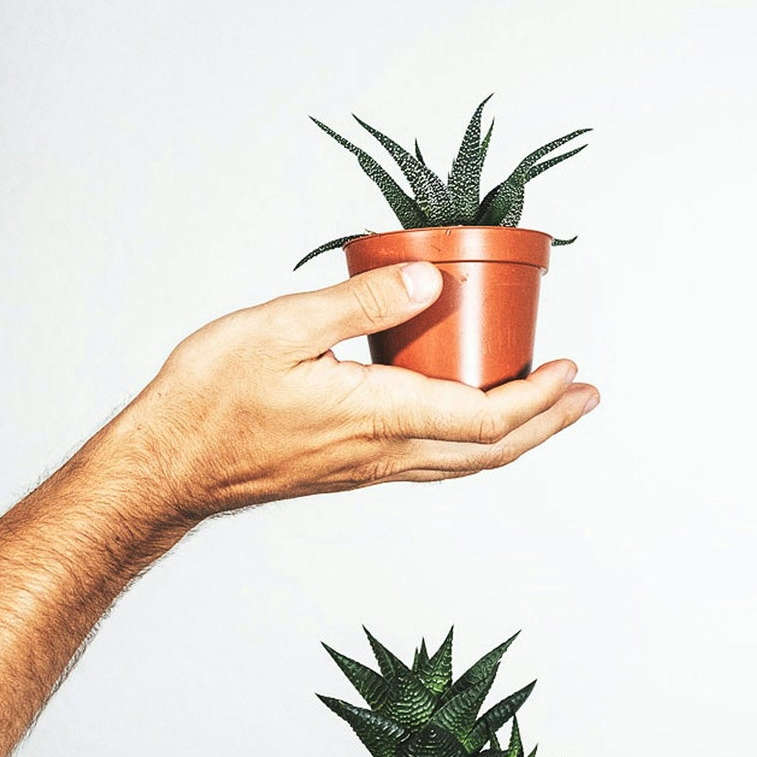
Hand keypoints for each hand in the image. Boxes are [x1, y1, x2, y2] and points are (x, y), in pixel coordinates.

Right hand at [111, 262, 598, 521]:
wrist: (170, 468)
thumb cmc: (210, 400)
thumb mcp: (280, 327)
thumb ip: (358, 304)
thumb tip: (428, 283)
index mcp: (378, 417)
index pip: (484, 417)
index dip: (537, 398)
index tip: (568, 370)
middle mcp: (384, 455)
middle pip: (489, 452)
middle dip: (547, 424)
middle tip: (586, 398)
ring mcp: (369, 470)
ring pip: (464, 464)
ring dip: (516, 440)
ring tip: (549, 414)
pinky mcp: (350, 473)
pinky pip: (432, 465)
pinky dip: (472, 447)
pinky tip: (472, 427)